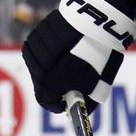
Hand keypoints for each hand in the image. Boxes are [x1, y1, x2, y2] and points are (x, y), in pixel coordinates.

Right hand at [21, 0, 135, 112]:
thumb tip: (79, 112)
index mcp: (49, 82)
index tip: (65, 103)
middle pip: (40, 82)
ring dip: (50, 66)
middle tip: (69, 83)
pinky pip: (39, 46)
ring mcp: (36, 47)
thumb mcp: (97, 86)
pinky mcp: (38, 30)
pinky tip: (64, 47)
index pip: (46, 101)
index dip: (57, 104)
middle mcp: (37, 66)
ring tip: (69, 61)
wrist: (98, 23)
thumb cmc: (99, 57)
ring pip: (38, 63)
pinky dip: (49, 49)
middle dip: (54, 85)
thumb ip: (86, 102)